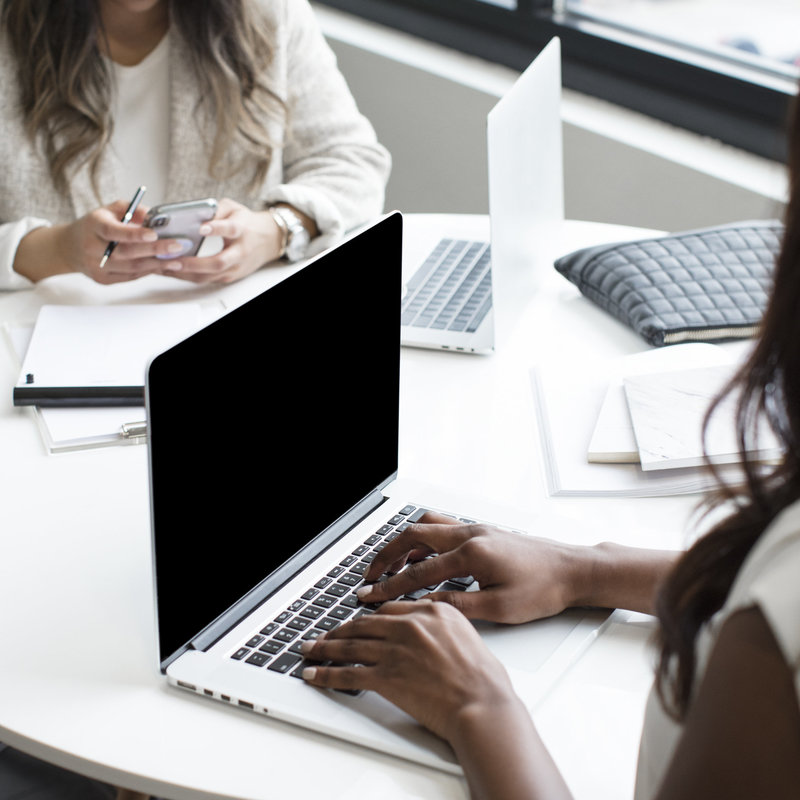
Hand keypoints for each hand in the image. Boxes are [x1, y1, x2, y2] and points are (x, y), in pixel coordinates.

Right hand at [15, 200, 181, 284]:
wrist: (70, 247)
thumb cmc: (96, 225)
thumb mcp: (109, 210)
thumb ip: (131, 209)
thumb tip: (154, 215)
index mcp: (93, 226)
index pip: (113, 231)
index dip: (133, 234)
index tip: (154, 234)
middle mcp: (92, 247)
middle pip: (126, 253)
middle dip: (155, 250)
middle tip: (177, 246)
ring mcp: (96, 266)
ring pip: (131, 268)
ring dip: (157, 264)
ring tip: (177, 260)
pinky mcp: (102, 280)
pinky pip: (130, 277)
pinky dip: (148, 271)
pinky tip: (163, 266)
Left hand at [159, 198, 284, 283]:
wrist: (268, 241)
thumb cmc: (247, 224)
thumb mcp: (234, 208)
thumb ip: (216, 208)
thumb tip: (193, 211)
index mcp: (241, 230)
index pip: (230, 229)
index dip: (216, 229)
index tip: (201, 228)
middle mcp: (239, 252)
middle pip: (218, 262)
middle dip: (194, 263)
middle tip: (173, 259)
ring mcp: (234, 268)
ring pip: (209, 276)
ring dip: (185, 273)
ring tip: (164, 267)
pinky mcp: (228, 277)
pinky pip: (206, 280)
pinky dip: (187, 276)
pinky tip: (172, 271)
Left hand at [301, 601, 524, 742]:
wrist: (482, 703)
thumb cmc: (482, 678)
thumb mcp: (465, 635)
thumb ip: (439, 628)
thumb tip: (425, 635)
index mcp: (431, 610)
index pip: (388, 609)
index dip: (367, 617)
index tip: (357, 620)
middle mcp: (410, 625)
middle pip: (363, 624)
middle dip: (339, 630)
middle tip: (324, 634)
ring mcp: (395, 650)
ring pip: (349, 646)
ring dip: (324, 649)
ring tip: (310, 650)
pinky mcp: (385, 676)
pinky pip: (347, 674)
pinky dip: (326, 674)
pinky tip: (314, 674)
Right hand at [357, 512, 583, 623]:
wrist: (572, 570)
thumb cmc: (543, 589)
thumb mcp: (499, 608)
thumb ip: (458, 606)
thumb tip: (424, 608)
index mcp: (472, 554)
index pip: (418, 572)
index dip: (390, 587)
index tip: (370, 597)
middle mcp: (470, 535)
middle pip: (413, 536)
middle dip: (386, 555)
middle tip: (369, 575)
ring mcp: (476, 530)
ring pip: (427, 526)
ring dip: (404, 543)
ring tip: (390, 566)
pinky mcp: (482, 532)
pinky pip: (443, 529)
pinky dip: (424, 540)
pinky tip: (423, 559)